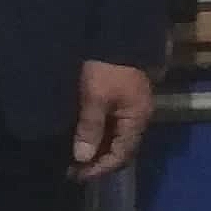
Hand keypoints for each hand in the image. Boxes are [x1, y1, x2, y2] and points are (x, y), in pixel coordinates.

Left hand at [71, 60, 153, 179]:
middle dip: (97, 160)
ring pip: (116, 137)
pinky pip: (113, 125)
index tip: (76, 175)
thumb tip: (82, 158)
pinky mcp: (123, 98)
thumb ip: (90, 129)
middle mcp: (139, 115)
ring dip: (97, 147)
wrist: (115, 35)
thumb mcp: (95, 98)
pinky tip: (83, 135)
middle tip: (72, 167)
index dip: (99, 168)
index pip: (121, 154)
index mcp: (137, 118)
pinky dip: (98, 134)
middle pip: (121, 148)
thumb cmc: (106, 69)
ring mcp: (132, 106)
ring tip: (74, 154)